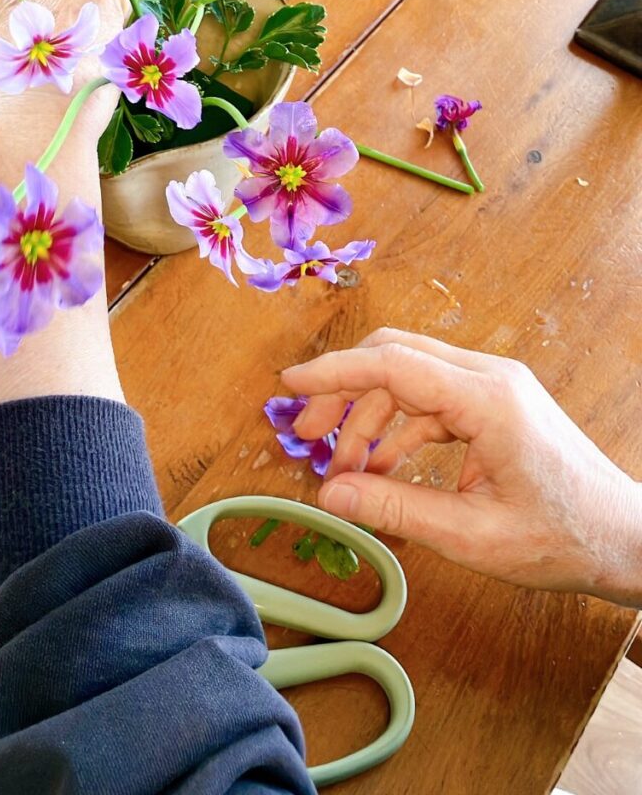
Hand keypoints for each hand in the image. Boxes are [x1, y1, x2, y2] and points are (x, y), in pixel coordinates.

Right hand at [281, 329, 641, 607]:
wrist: (628, 539)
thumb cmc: (566, 537)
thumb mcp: (474, 536)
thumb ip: (395, 509)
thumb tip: (330, 493)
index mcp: (487, 399)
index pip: (392, 363)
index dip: (334, 371)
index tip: (290, 383)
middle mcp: (489, 378)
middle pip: (394, 358)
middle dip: (343, 392)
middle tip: (308, 434)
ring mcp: (493, 387)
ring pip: (407, 378)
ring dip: (368, 417)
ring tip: (344, 469)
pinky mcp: (494, 404)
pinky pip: (428, 400)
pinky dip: (396, 429)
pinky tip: (381, 469)